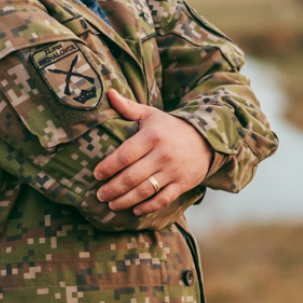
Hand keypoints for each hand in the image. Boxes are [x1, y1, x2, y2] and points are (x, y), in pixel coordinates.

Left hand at [93, 89, 214, 215]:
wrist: (206, 138)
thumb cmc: (171, 127)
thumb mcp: (151, 114)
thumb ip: (128, 107)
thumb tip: (108, 92)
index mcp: (152, 136)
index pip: (124, 155)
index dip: (108, 167)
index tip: (96, 175)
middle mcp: (162, 154)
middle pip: (132, 176)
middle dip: (112, 188)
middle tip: (99, 195)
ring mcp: (173, 171)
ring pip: (145, 190)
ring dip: (125, 200)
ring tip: (111, 204)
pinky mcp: (182, 184)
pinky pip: (163, 199)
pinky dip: (148, 207)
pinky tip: (135, 210)